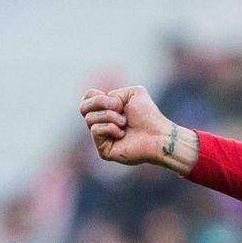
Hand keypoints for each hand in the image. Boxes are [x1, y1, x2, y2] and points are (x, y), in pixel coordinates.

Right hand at [79, 85, 196, 171]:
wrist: (158, 134)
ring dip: (110, 116)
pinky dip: (110, 127)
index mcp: (107, 110)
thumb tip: (104, 106)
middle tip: (117, 106)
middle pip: (82, 108)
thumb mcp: (134, 93)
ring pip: (89, 119)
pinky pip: (96, 130)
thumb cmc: (149, 115)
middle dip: (98, 102)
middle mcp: (102, 123)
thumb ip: (116, 92)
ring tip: (125, 122)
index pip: (87, 99)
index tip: (113, 100)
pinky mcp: (103, 150)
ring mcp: (101, 138)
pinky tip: (122, 133)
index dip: (94, 96)